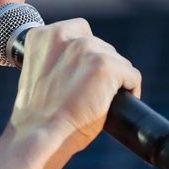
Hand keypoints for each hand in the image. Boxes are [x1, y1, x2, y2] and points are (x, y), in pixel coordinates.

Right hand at [8, 18, 141, 154]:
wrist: (39, 135)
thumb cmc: (36, 115)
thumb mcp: (37, 75)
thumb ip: (54, 59)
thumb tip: (79, 65)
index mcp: (42, 36)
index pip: (79, 32)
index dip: (84, 55)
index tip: (80, 74)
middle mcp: (64, 35)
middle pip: (101, 46)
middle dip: (99, 68)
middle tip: (89, 93)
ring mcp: (87, 49)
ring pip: (117, 61)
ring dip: (113, 80)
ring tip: (100, 101)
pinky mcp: (106, 66)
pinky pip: (131, 76)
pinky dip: (130, 91)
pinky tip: (113, 106)